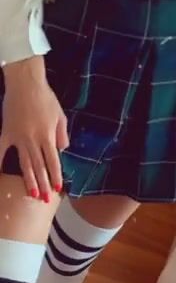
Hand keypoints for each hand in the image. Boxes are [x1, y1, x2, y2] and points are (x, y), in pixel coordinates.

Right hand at [0, 60, 67, 200]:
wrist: (25, 83)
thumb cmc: (45, 98)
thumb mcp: (60, 115)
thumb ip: (62, 134)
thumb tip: (62, 149)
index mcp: (48, 136)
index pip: (53, 161)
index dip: (56, 176)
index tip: (58, 188)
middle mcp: (33, 140)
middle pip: (39, 166)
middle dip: (44, 184)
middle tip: (45, 199)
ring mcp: (18, 138)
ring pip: (24, 163)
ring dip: (29, 180)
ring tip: (32, 194)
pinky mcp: (6, 133)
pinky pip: (1, 150)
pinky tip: (0, 174)